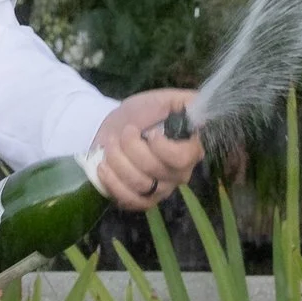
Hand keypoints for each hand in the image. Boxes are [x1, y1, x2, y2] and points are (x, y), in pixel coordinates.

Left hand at [92, 90, 204, 207]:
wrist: (119, 128)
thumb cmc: (144, 113)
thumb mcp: (164, 100)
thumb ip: (184, 102)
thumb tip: (198, 104)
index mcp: (190, 150)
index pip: (181, 158)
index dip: (162, 147)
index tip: (150, 133)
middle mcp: (179, 174)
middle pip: (154, 169)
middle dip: (131, 146)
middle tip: (123, 131)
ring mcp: (161, 190)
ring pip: (139, 183)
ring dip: (117, 160)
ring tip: (110, 144)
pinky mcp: (142, 200)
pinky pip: (130, 201)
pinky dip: (113, 184)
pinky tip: (103, 167)